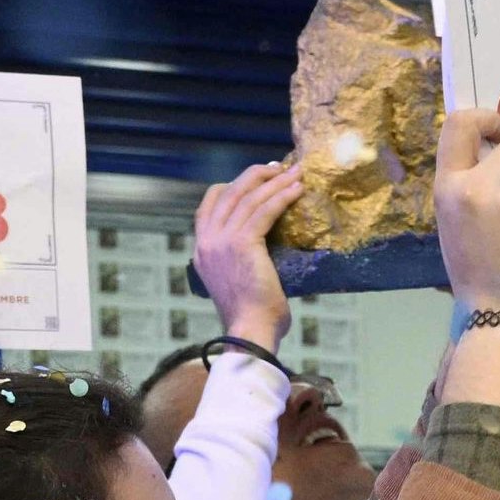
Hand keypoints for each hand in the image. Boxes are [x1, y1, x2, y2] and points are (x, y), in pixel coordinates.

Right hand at [188, 159, 296, 345]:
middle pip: (229, 192)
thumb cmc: (253, 315)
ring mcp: (222, 240)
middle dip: (255, 176)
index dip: (232, 186)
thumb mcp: (236, 281)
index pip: (210, 204)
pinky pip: (264, 210)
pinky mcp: (242, 243)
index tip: (255, 179)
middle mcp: (207, 241)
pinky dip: (282, 196)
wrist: (251, 331)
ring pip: (249, 198)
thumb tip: (262, 248)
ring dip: (275, 182)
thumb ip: (239, 260)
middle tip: (278, 168)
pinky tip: (297, 190)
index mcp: (202, 249)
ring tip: (295, 173)